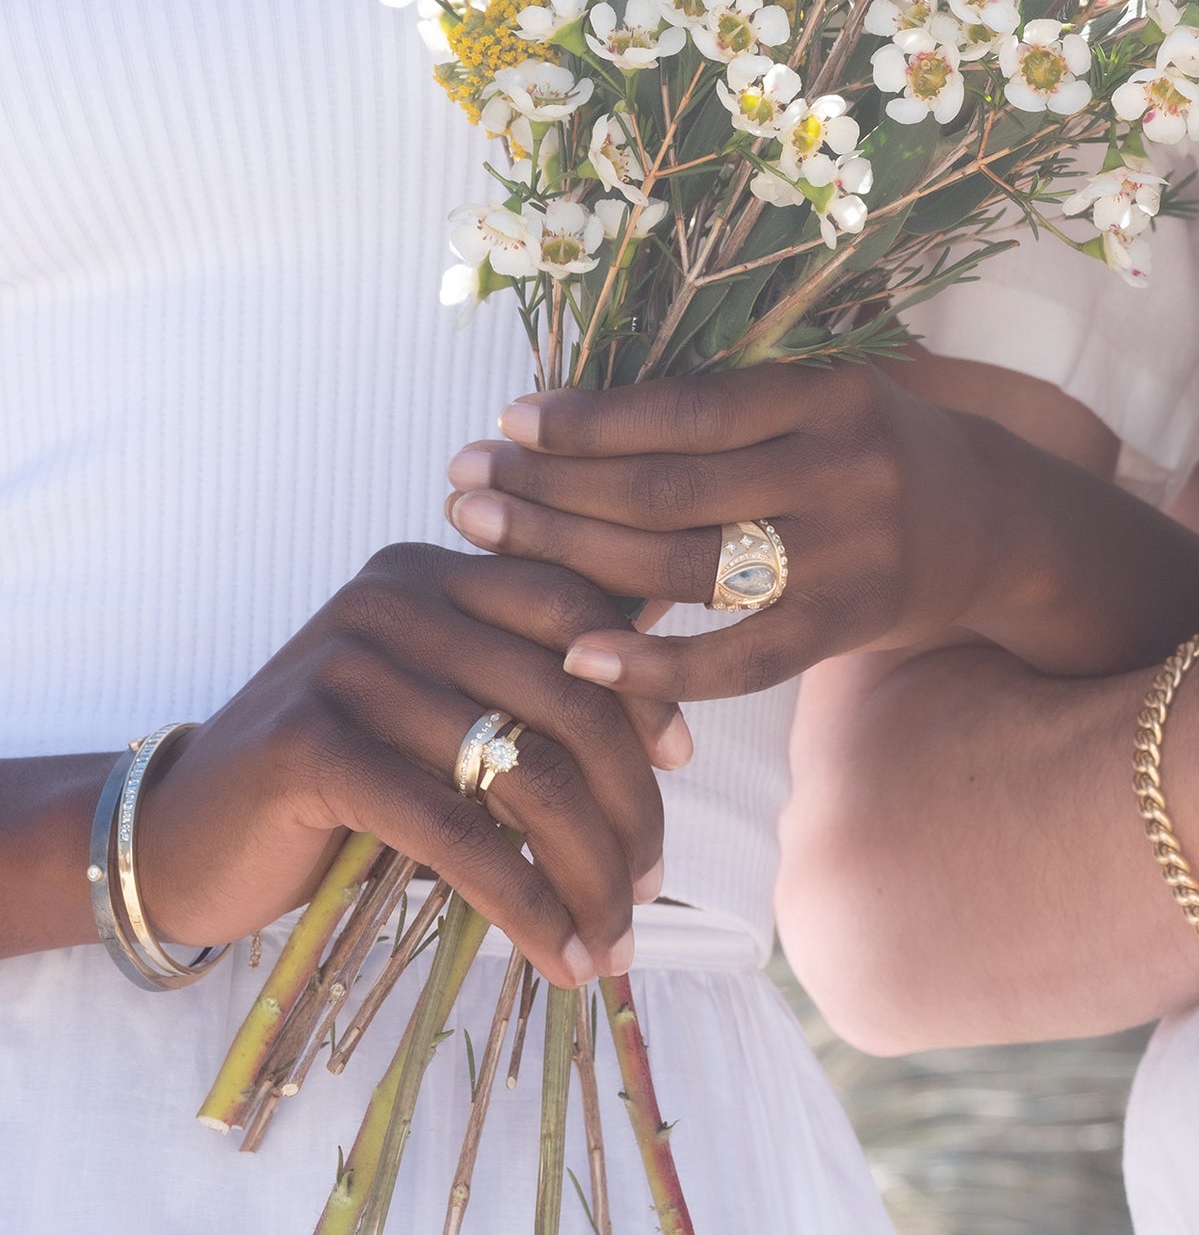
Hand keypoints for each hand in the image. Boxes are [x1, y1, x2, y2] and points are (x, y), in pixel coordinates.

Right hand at [136, 547, 685, 987]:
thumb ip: (525, 694)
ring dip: (588, 872)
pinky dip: (523, 903)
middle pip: (567, 695)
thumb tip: (668, 731)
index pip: (575, 605)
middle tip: (649, 885)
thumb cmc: (342, 780)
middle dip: (629, 803)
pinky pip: (456, 831)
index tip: (677, 763)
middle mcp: (394, 597)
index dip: (641, 685)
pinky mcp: (311, 744)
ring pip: (523, 772)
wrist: (189, 832)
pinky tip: (555, 956)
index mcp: (435, 574)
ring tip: (613, 941)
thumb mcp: (439, 711)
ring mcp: (348, 663)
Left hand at [444, 363, 991, 701]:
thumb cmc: (872, 450)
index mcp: (829, 395)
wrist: (992, 523)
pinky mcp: (847, 628)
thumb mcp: (818, 403)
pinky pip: (740, 660)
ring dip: (573, 559)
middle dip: (553, 490)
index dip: (589, 422)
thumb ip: (725, 417)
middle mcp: (844, 470)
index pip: (686, 410)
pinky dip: (656, 664)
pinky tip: (577, 655)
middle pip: (669, 490)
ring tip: (488, 539)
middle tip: (467, 485)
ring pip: (687, 567)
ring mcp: (850, 557)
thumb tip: (569, 435)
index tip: (508, 423)